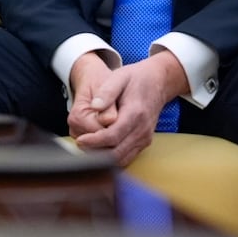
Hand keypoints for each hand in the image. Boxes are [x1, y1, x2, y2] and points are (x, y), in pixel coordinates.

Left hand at [69, 51, 188, 166]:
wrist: (158, 82)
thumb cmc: (136, 79)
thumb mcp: (119, 77)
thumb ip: (106, 92)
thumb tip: (94, 106)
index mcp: (135, 114)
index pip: (112, 136)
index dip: (94, 141)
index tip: (80, 140)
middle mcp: (142, 130)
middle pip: (117, 153)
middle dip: (96, 153)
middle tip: (80, 145)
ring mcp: (145, 138)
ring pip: (122, 159)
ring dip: (103, 158)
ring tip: (87, 147)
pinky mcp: (144, 142)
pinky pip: (127, 157)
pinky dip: (112, 157)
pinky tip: (99, 148)